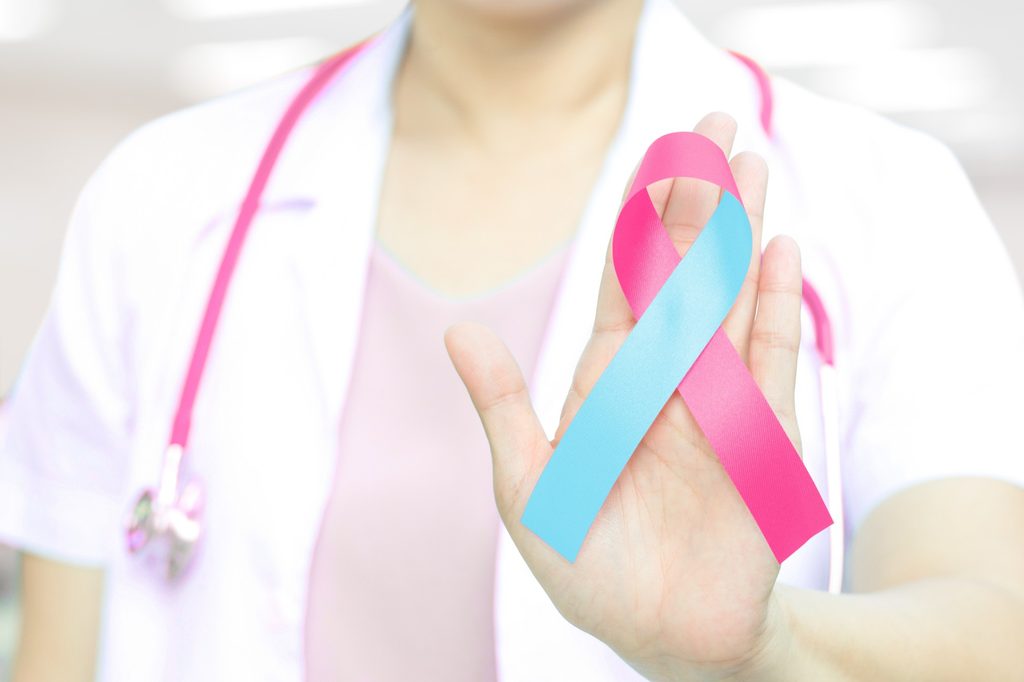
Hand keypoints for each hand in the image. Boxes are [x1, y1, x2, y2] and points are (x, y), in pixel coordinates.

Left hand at [445, 112, 801, 680]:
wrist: (664, 637)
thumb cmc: (590, 567)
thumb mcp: (529, 488)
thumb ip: (503, 407)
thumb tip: (458, 329)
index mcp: (607, 384)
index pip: (624, 284)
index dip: (637, 221)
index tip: (656, 160)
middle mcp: (665, 379)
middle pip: (682, 275)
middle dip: (696, 203)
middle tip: (714, 125)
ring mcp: (716, 403)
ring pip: (729, 302)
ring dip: (739, 236)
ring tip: (751, 168)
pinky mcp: (762, 439)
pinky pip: (771, 363)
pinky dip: (776, 309)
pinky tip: (778, 252)